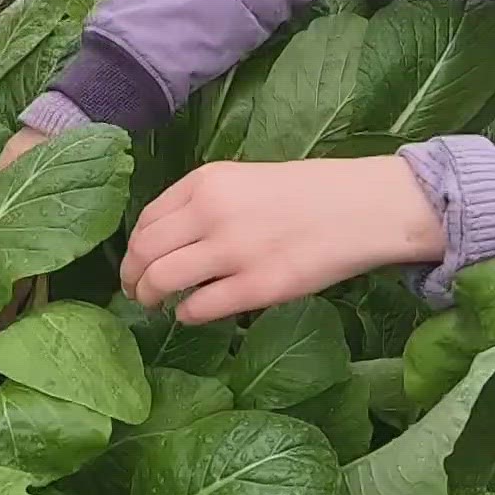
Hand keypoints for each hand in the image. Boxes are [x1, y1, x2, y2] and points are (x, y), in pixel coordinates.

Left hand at [121, 156, 445, 325]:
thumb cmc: (307, 193)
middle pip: (145, 251)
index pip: (146, 219)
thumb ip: (205, 203)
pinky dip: (186, 314)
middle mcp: (211, 212)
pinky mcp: (256, 287)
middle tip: (136, 291)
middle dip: (133, 276)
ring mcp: (232, 250)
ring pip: (162, 280)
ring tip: (156, 304)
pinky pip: (198, 308)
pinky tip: (192, 313)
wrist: (362, 207)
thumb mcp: (245, 180)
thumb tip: (167, 239)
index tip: (135, 263)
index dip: (133, 248)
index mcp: (206, 181)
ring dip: (151, 297)